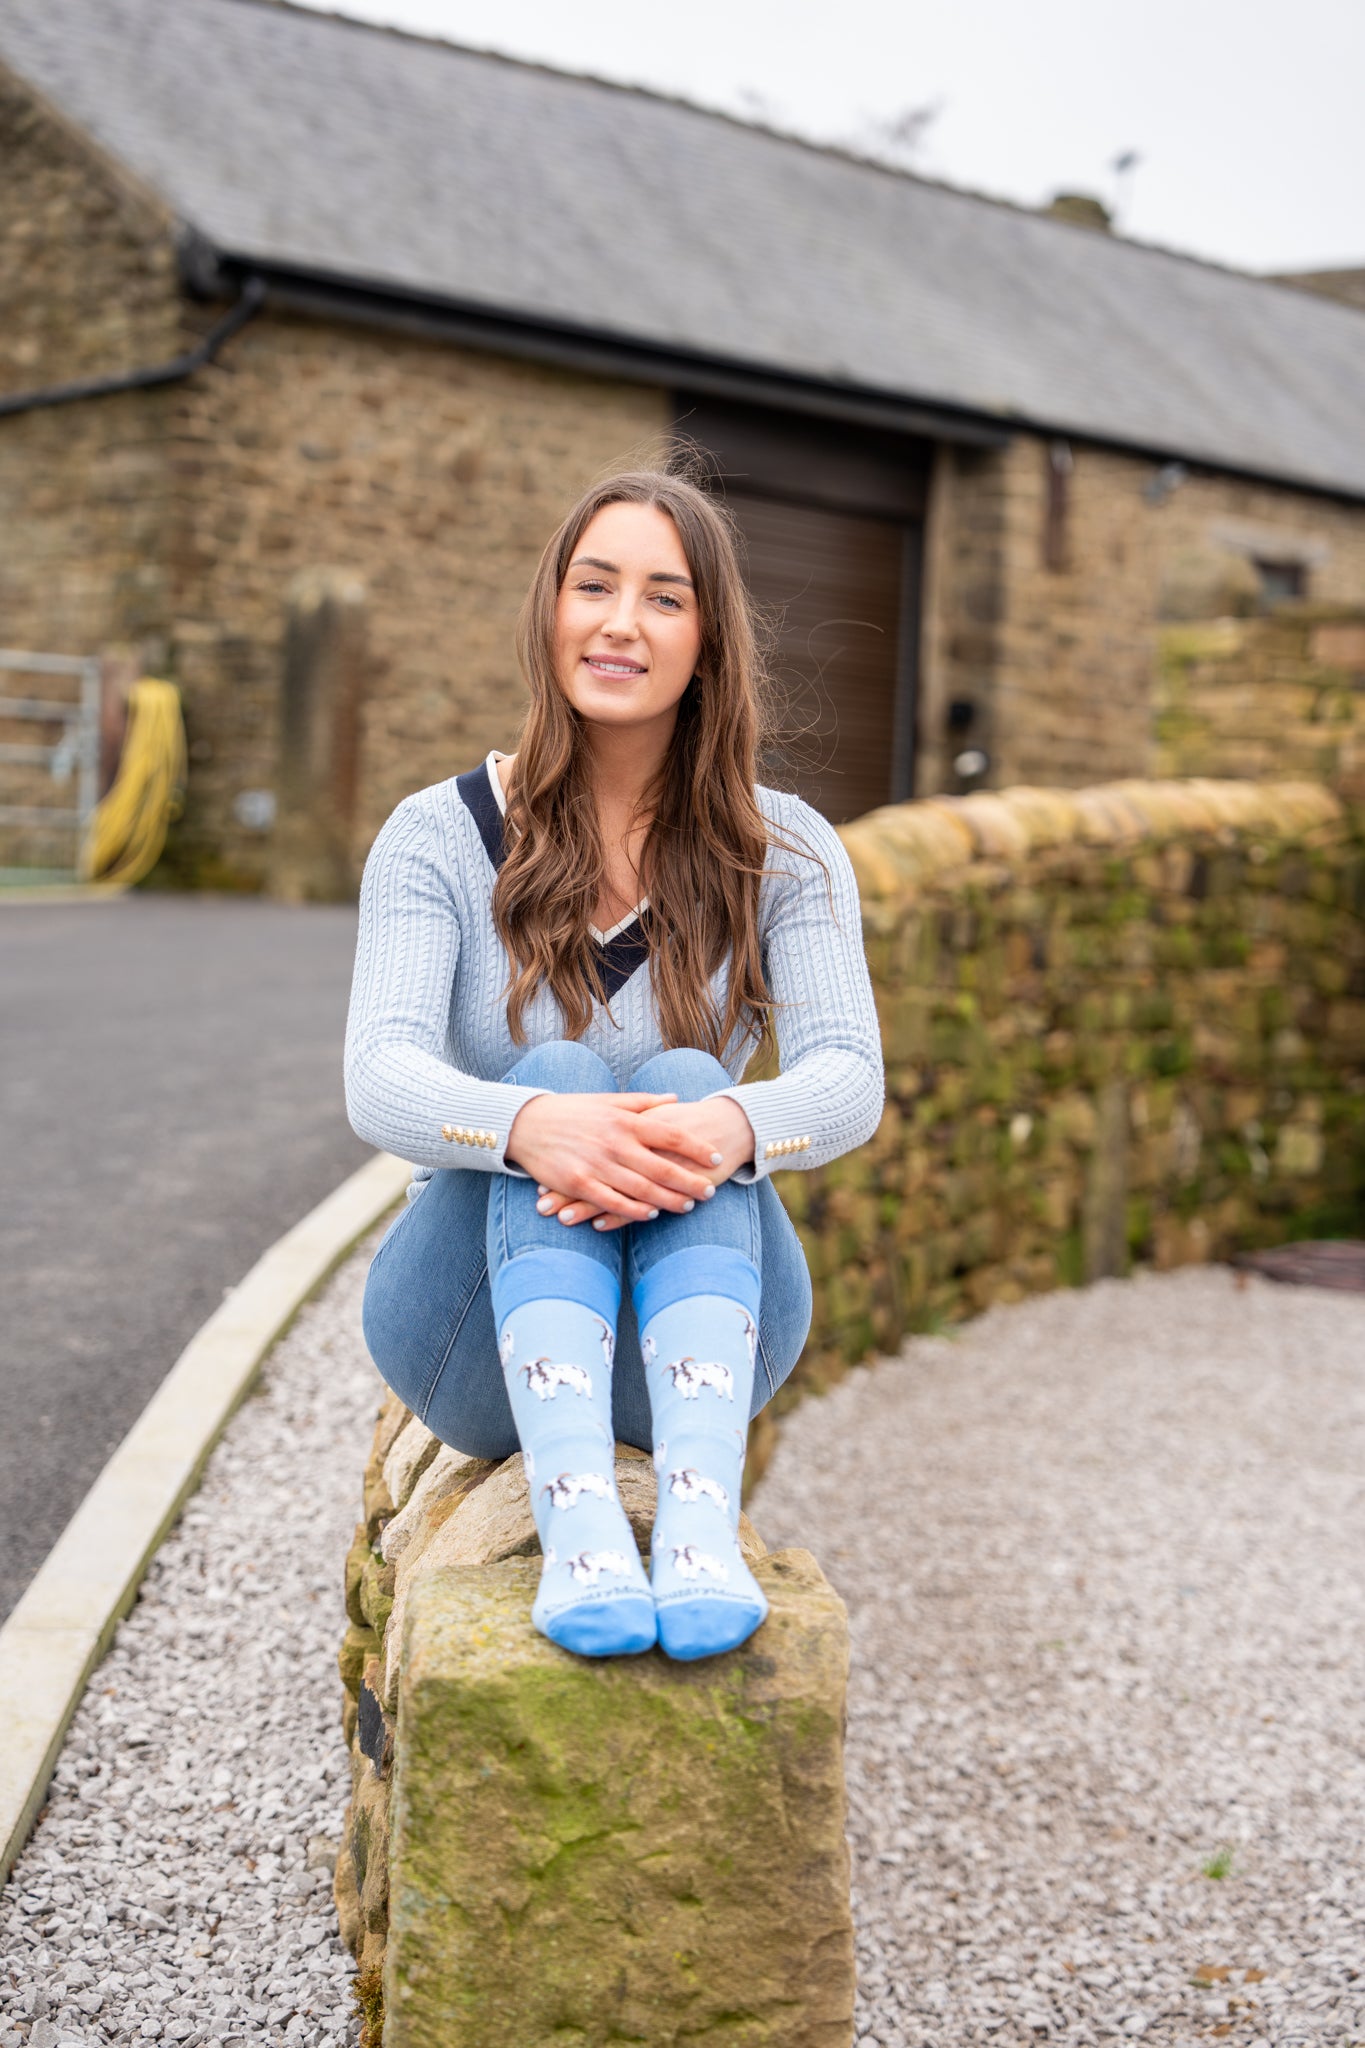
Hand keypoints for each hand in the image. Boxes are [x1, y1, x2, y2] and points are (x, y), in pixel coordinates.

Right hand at [505, 1090, 720, 1227]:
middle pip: (662, 1166)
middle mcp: (614, 1142)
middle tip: (711, 1191)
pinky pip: (612, 1201)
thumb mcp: (608, 1100)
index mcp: (624, 1120)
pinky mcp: (578, 1183)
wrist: (526, 1123)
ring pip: (641, 1187)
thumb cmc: (571, 1110)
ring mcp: (597, 1164)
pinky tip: (650, 1214)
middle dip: (690, 1181)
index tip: (716, 1157)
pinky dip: (633, 1209)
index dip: (696, 1147)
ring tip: (689, 1206)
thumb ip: (643, 1102)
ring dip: (668, 1199)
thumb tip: (675, 1098)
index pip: (670, 1133)